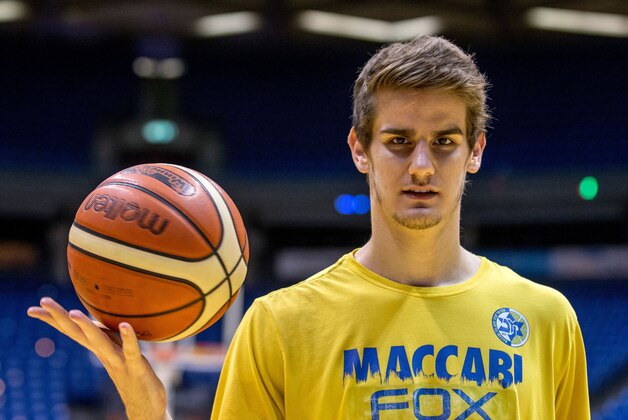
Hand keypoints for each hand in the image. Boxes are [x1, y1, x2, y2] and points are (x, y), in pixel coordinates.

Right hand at [27, 297, 167, 419]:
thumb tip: (100, 319)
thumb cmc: (132, 376)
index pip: (73, 332)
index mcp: (99, 349)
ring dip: (87, 327)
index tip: (34, 309)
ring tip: (73, 312)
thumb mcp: (118, 353)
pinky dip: (129, 338)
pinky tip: (125, 325)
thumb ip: (109, 337)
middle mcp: (104, 354)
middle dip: (61, 317)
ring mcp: (119, 361)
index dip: (54, 320)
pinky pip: (132, 351)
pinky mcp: (136, 367)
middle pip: (79, 333)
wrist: (144, 408)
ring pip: (100, 342)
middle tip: (43, 301)